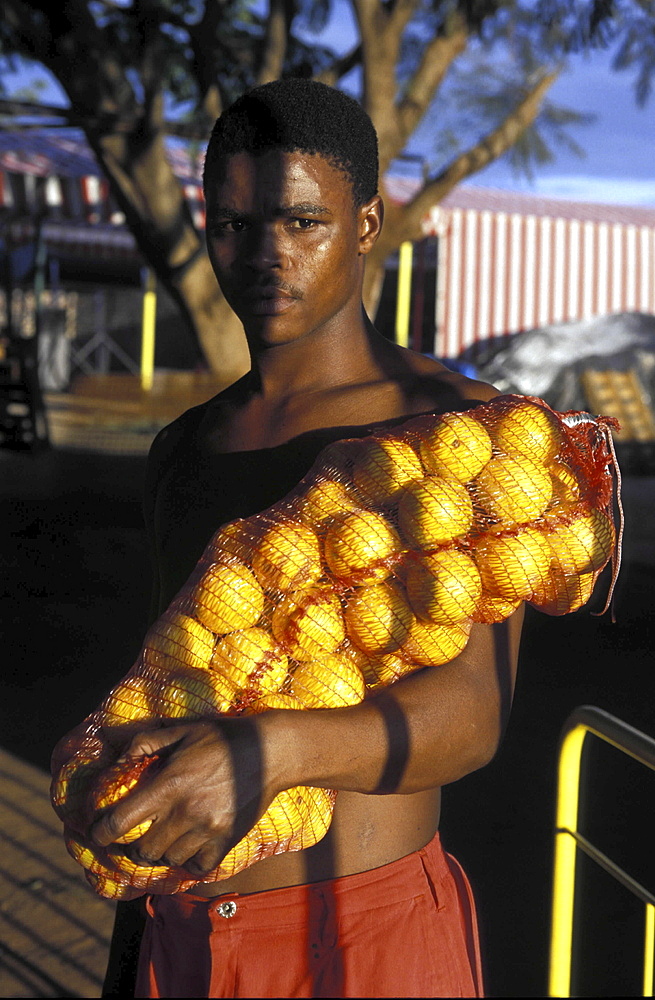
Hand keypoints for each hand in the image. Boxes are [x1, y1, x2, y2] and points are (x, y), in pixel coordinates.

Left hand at [91, 717, 273, 877]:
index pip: (121, 821)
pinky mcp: (227, 841)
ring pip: (169, 860)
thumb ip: (147, 742)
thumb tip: (118, 756)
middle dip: (133, 845)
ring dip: (162, 853)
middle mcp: (186, 812)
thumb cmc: (224, 737)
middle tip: (136, 836)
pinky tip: (189, 846)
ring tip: (166, 839)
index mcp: (170, 783)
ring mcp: (208, 830)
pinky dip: (189, 862)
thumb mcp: (183, 730)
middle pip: (143, 849)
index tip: (97, 833)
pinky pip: (197, 867)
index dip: (102, 832)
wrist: (272, 751)